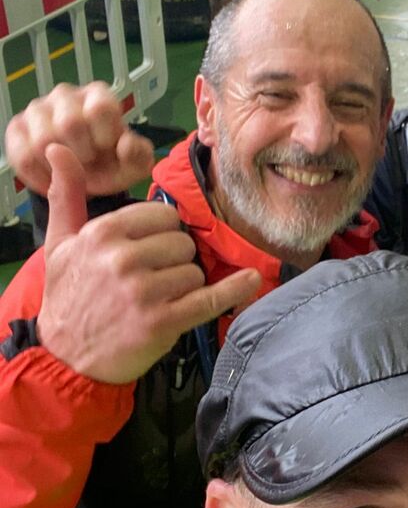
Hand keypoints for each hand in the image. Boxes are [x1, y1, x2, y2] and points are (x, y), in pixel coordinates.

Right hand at [5, 81, 153, 196]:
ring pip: (43, 140)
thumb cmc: (110, 164)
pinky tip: (53, 178)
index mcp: (98, 96)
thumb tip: (126, 144)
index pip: (100, 107)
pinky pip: (22, 156)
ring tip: (71, 169)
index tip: (107, 150)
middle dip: (83, 154)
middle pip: (69, 123)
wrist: (82, 176)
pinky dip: (40, 176)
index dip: (105, 136)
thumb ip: (139, 154)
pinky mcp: (17, 129)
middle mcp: (66, 95)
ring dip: (61, 166)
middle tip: (88, 163)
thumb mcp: (133, 164)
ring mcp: (38, 109)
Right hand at [36, 145, 259, 383]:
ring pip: (194, 271)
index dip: (163, 233)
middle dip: (175, 260)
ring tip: (158, 299)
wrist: (66, 358)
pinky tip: (250, 280)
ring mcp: (145, 292)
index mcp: (103, 234)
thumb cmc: (67, 298)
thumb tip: (58, 149)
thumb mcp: (59, 243)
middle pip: (183, 242)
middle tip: (152, 280)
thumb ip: (66, 195)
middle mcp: (124, 259)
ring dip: (185, 285)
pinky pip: (209, 299)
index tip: (151, 249)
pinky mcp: (163, 322)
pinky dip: (234, 290)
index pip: (163, 215)